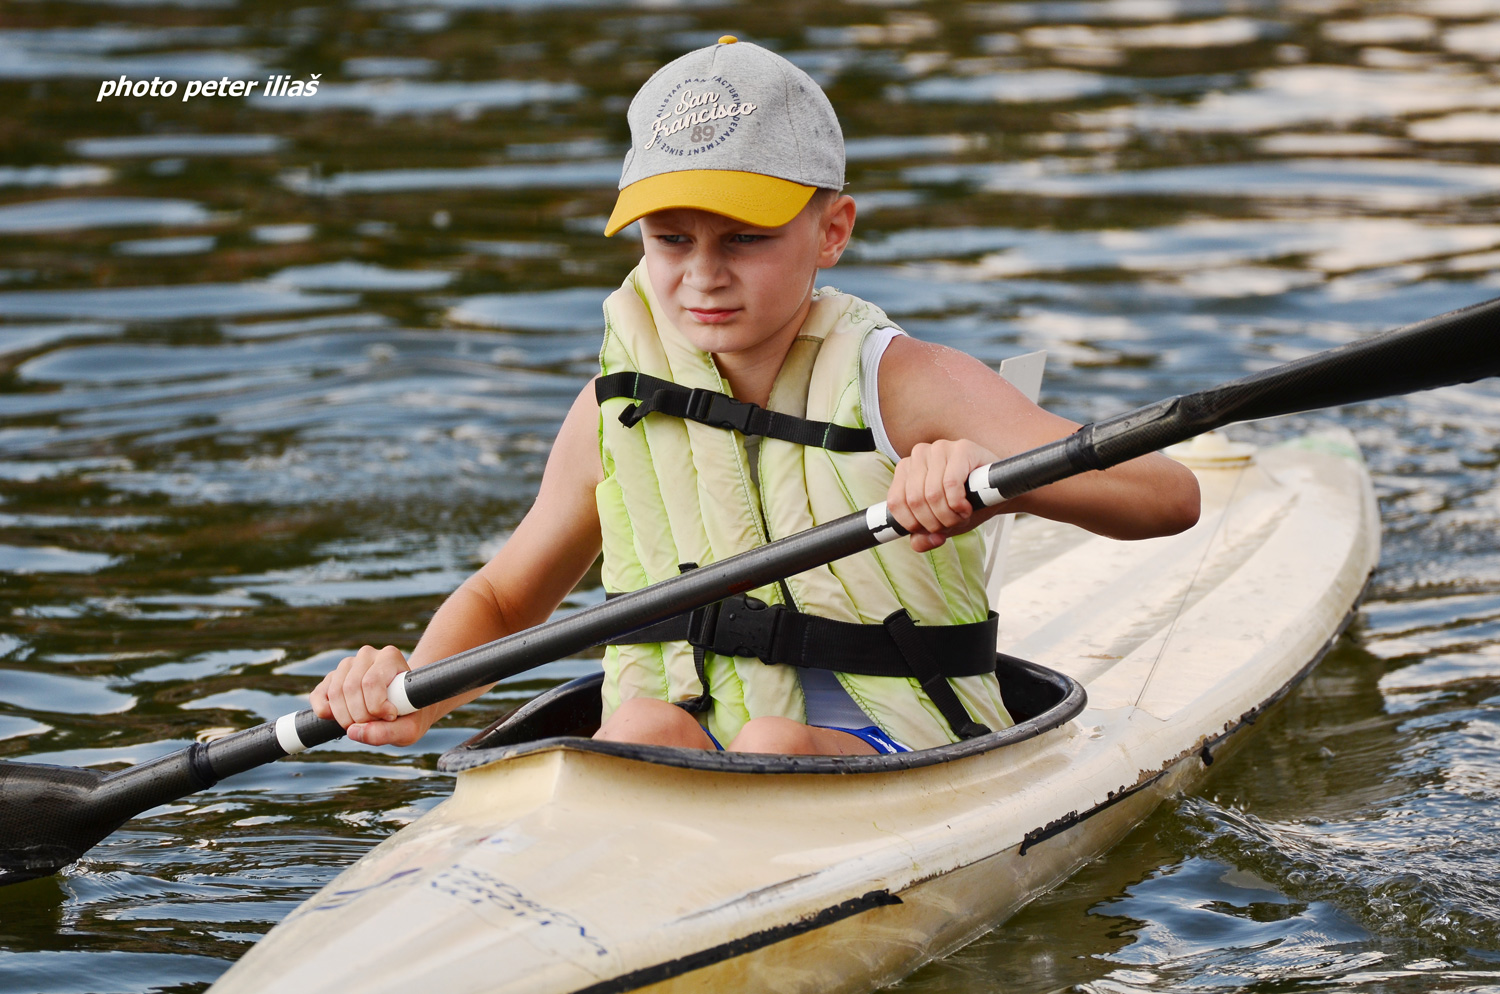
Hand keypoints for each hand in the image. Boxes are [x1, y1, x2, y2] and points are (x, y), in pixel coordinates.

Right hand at [309, 645, 431, 746]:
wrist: (404, 708)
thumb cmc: (409, 715)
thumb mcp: (409, 729)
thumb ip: (388, 733)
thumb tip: (353, 731)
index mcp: (390, 657)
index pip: (372, 681)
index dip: (376, 707)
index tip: (390, 716)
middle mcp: (367, 655)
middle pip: (351, 688)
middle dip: (360, 716)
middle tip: (375, 725)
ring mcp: (347, 665)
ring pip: (335, 692)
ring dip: (345, 718)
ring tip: (363, 724)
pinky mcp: (332, 678)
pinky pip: (319, 695)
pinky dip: (324, 712)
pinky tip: (337, 720)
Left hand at [887, 438, 997, 552]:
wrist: (998, 490)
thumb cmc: (966, 503)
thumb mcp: (941, 523)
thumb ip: (923, 536)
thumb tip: (919, 543)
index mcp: (905, 469)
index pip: (896, 503)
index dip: (914, 524)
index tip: (933, 529)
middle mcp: (919, 454)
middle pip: (915, 500)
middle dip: (935, 522)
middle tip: (952, 524)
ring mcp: (939, 448)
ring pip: (932, 494)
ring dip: (950, 516)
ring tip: (962, 516)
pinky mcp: (961, 448)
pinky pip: (951, 484)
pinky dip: (959, 504)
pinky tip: (967, 507)